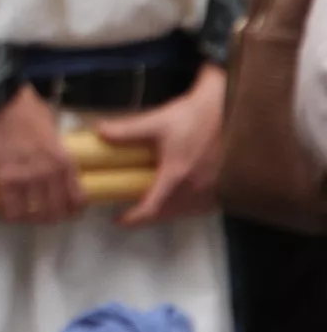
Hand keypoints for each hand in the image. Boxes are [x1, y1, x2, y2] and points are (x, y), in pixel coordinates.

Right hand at [0, 84, 84, 223]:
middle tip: (40, 216)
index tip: (63, 211)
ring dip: (29, 219)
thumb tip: (54, 160)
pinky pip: (10, 210)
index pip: (75, 200)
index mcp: (64, 161)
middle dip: (49, 218)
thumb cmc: (24, 109)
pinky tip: (6, 212)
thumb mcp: (52, 128)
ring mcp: (26, 178)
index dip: (70, 211)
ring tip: (22, 216)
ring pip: (33, 215)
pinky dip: (10, 215)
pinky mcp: (3, 179)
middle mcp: (49, 174)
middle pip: (55, 212)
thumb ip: (56, 149)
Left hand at [95, 64, 224, 225]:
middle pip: (169, 214)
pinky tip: (184, 196)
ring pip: (188, 211)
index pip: (152, 208)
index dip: (134, 218)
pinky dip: (190, 206)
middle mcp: (197, 188)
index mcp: (176, 176)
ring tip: (156, 204)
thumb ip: (127, 131)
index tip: (120, 220)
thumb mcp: (157, 121)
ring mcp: (214, 189)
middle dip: (150, 216)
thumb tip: (99, 132)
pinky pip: (205, 205)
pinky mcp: (227, 185)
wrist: (232, 110)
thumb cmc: (196, 116)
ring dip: (170, 212)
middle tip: (134, 211)